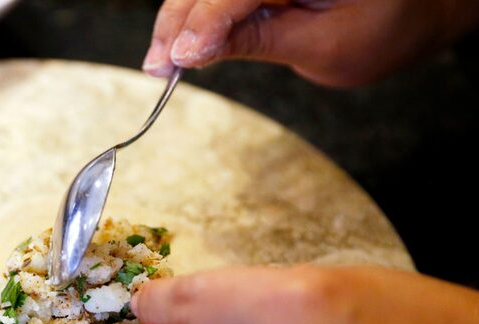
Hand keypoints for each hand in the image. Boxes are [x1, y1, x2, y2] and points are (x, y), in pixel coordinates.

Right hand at [143, 0, 478, 85]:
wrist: (409, 15)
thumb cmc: (380, 30)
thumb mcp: (321, 47)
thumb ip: (256, 42)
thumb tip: (193, 52)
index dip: (204, 22)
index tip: (178, 60)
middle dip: (179, 21)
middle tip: (158, 66)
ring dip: (179, 20)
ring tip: (162, 62)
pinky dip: (197, 16)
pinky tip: (182, 44)